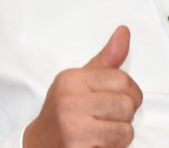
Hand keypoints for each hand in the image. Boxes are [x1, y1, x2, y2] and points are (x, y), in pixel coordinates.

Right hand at [23, 26, 142, 147]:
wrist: (38, 144)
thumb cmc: (63, 112)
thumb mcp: (80, 82)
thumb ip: (106, 61)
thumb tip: (124, 32)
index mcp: (72, 79)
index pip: (123, 80)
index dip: (130, 93)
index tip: (119, 99)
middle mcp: (70, 100)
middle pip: (127, 105)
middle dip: (124, 116)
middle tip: (107, 119)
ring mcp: (72, 127)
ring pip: (125, 130)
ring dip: (119, 136)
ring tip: (101, 132)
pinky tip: (96, 143)